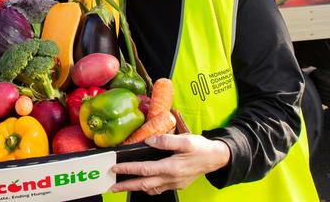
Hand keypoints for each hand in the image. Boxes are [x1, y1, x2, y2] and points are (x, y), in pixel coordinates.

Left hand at [110, 134, 229, 193]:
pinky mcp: (177, 184)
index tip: (116, 168)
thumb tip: (149, 140)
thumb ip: (166, 140)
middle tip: (112, 187)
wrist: (216, 158)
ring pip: (151, 189)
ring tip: (123, 186)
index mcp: (172, 167)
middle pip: (144, 184)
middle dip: (127, 186)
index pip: (145, 169)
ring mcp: (174, 183)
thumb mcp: (185, 140)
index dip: (129, 169)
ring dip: (136, 188)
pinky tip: (143, 184)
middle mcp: (171, 178)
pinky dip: (148, 188)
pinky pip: (159, 188)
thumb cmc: (201, 148)